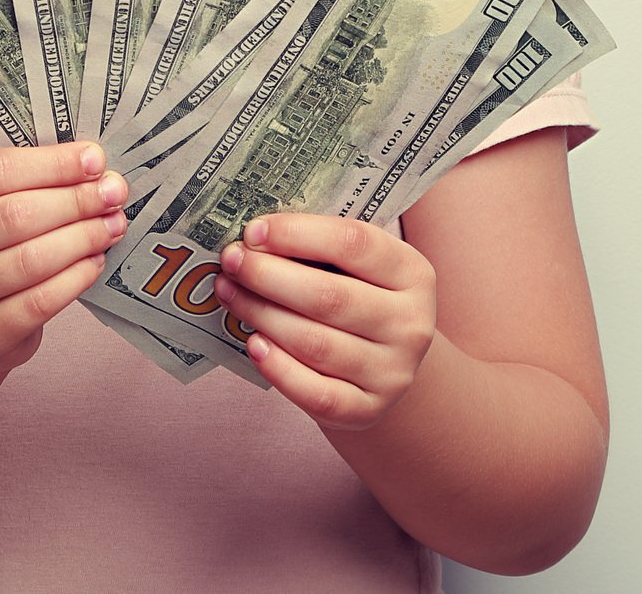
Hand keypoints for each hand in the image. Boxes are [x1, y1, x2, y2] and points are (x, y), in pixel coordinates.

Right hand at [0, 141, 127, 374]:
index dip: (51, 164)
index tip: (95, 159)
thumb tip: (93, 166)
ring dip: (82, 238)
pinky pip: (37, 304)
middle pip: (13, 215)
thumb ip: (26, 181)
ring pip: (29, 260)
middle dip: (74, 201)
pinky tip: (94, 262)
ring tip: (111, 226)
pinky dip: (74, 279)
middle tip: (114, 194)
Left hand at [213, 212, 437, 431]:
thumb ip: (317, 248)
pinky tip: (253, 344)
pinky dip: (279, 368)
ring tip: (229, 294)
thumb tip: (254, 238)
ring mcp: (393, 372)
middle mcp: (410, 323)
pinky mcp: (368, 410)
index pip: (354, 243)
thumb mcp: (357, 267)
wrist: (383, 365)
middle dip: (268, 275)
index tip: (253, 230)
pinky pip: (316, 393)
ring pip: (316, 344)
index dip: (298, 233)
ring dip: (262, 315)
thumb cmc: (357, 299)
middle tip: (231, 261)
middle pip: (329, 296)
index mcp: (412, 273)